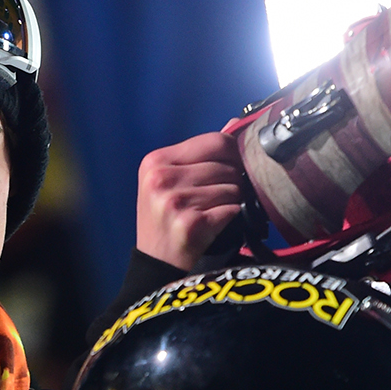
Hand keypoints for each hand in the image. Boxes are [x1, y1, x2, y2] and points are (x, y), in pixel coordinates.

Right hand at [135, 131, 246, 270]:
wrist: (155, 263)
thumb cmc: (166, 219)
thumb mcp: (168, 181)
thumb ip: (199, 155)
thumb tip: (235, 126)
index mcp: (156, 161)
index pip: (215, 141)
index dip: (234, 153)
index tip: (234, 167)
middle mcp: (161, 178)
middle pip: (226, 166)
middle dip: (233, 181)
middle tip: (218, 198)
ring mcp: (174, 201)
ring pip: (233, 188)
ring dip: (232, 201)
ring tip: (212, 212)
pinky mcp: (190, 223)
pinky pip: (232, 209)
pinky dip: (231, 218)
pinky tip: (213, 225)